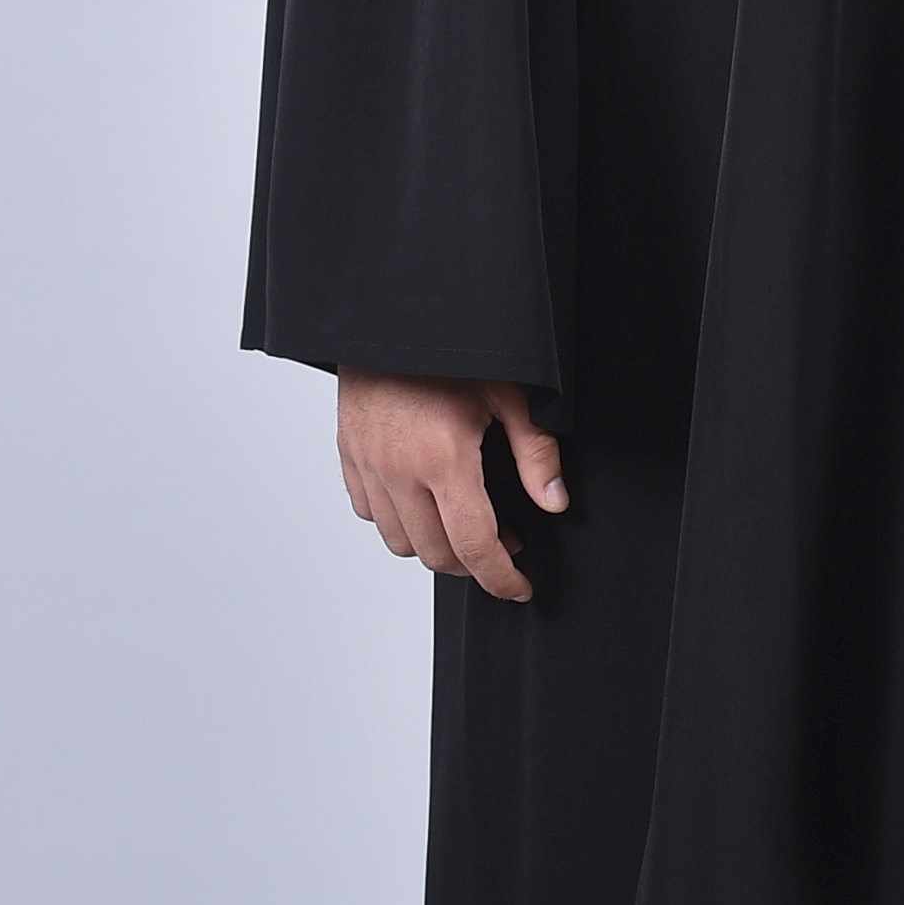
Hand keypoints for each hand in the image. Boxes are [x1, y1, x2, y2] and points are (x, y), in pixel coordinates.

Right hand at [336, 371, 564, 602]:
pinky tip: (426, 500)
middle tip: (507, 544)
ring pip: (400, 542)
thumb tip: (554, 501)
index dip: (501, 577)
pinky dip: (399, 521)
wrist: (388, 316)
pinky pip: (371, 514)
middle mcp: (399, 472)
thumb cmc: (454, 349)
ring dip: (437, 546)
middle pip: (437, 554)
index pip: (474, 544)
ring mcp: (368, 467)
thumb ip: (535, 452)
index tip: (520, 588)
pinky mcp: (349, 458)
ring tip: (468, 522)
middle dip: (475, 563)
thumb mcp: (510, 392)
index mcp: (444, 459)